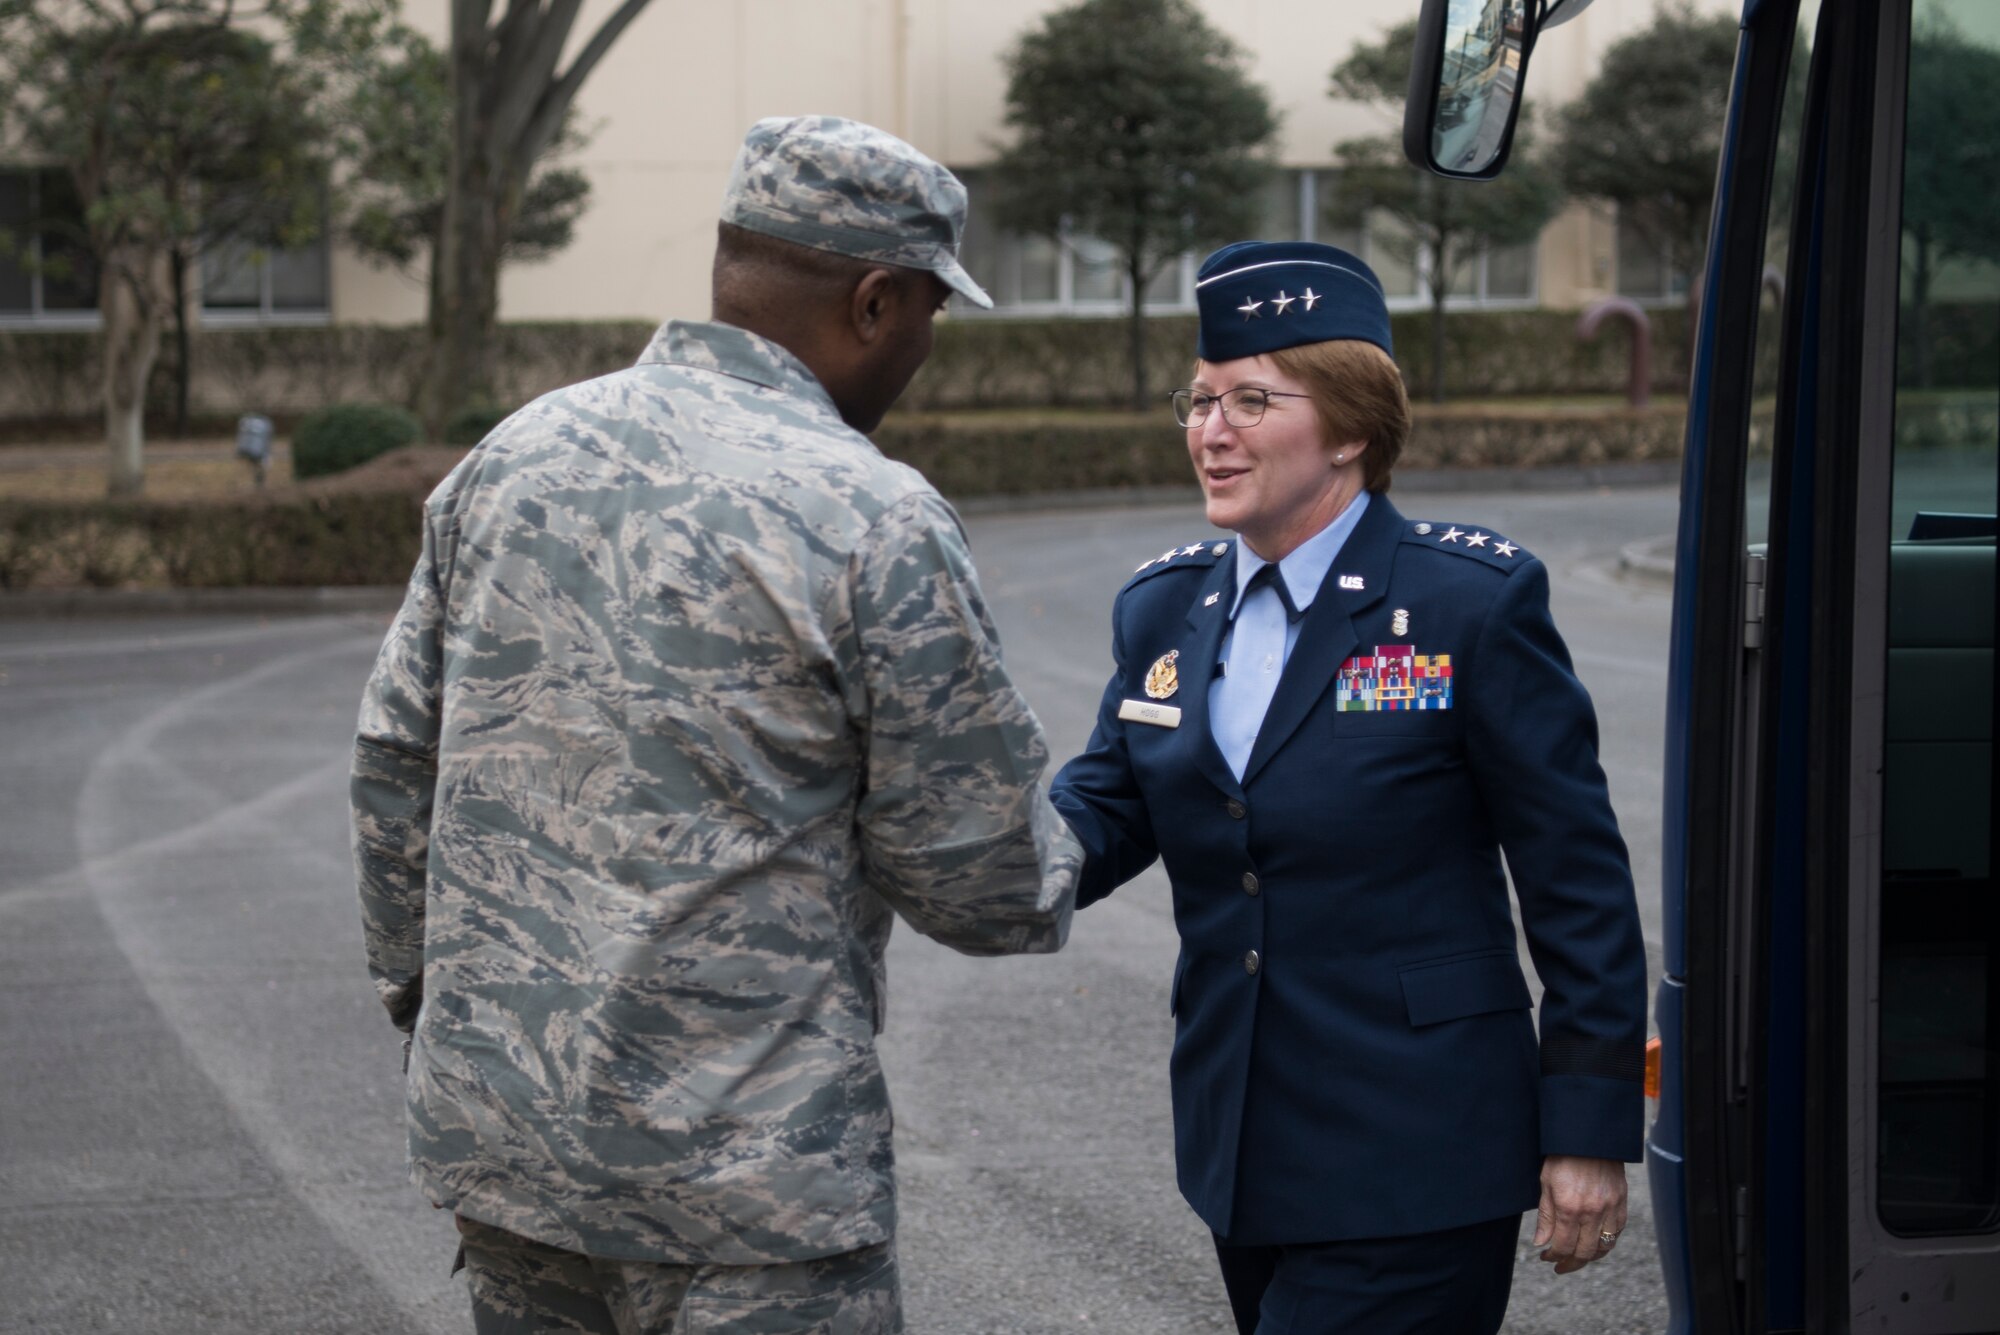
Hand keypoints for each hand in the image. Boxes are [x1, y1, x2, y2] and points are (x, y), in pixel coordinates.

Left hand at [1534, 1155, 1627, 1273]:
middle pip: (1584, 1253)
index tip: (1546, 1257)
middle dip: (1570, 1264)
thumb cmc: (1563, 1157)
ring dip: (1589, 1257)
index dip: (1553, 1256)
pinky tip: (1594, 1243)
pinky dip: (1606, 1243)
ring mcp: (1610, 1210)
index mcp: (1569, 1208)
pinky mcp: (1622, 1204)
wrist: (1589, 1138)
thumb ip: (1546, 1217)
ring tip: (1577, 1258)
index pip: (1562, 1246)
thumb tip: (1541, 1243)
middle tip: (1560, 1266)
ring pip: (1603, 1248)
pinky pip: (1616, 1233)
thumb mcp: (1546, 1183)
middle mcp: (1591, 1213)